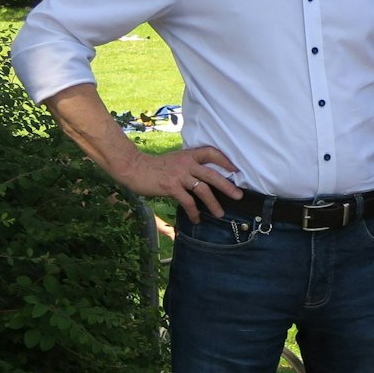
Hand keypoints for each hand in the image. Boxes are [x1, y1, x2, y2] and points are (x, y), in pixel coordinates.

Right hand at [111, 145, 241, 222]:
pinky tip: (197, 219)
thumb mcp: (175, 160)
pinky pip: (188, 201)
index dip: (225, 160)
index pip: (211, 153)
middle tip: (239, 196)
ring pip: (203, 190)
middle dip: (227, 186)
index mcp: (189, 155)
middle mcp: (186, 164)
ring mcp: (179, 175)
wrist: (134, 168)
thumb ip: (189, 165)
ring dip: (213, 203)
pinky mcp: (171, 187)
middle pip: (212, 175)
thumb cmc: (155, 166)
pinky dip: (194, 212)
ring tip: (220, 213)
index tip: (235, 169)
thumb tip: (204, 177)